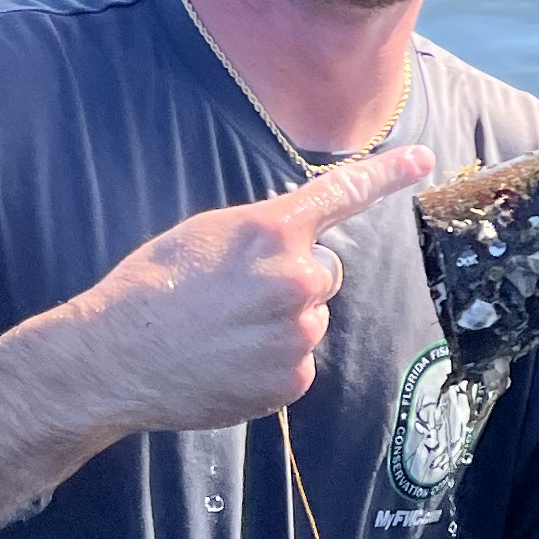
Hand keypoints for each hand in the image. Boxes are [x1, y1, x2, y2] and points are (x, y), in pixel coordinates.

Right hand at [51, 146, 436, 442]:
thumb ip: (264, 233)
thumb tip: (299, 241)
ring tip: (223, 333)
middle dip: (293, 279)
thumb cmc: (152, 288)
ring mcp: (299, 333)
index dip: (386, 173)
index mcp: (272, 231)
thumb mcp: (206, 234)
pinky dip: (271, 363)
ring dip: (279, 323)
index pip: (341, 193)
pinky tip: (229, 362)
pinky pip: (298, 361)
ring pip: (309, 318)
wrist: (115, 358)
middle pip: (325, 271)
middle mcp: (297, 279)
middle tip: (236, 296)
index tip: (423, 159)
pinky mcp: (294, 379)